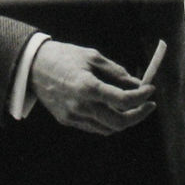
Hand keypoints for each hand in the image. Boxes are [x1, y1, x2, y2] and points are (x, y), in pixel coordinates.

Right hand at [28, 40, 155, 135]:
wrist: (33, 66)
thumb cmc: (65, 56)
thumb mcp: (93, 56)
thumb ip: (117, 72)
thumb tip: (138, 84)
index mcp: (88, 86)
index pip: (123, 100)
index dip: (141, 97)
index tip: (150, 90)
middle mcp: (81, 105)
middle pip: (119, 122)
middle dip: (138, 115)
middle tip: (147, 104)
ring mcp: (73, 116)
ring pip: (109, 128)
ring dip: (125, 119)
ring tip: (132, 105)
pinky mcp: (67, 120)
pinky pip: (95, 127)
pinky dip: (109, 121)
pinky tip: (113, 108)